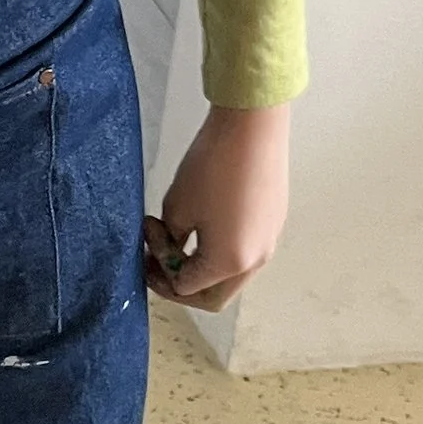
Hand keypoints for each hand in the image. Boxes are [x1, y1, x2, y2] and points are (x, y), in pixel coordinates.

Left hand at [145, 103, 290, 311]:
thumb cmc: (211, 168)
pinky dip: (221, 249)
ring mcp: (269, 242)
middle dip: (181, 282)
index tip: (147, 234)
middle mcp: (255, 262)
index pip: (185, 287)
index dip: (158, 268)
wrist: (252, 127)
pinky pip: (245, 251)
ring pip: (231, 275)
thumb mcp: (177, 208)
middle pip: (213, 296)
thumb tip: (172, 250)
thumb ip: (170, 242)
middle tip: (158, 258)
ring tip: (179, 234)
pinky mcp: (274, 223)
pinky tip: (206, 220)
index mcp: (228, 264)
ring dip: (202, 265)